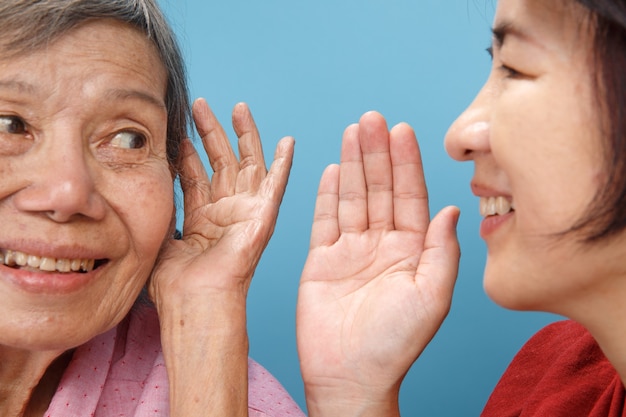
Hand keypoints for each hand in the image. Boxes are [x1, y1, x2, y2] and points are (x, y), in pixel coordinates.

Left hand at [151, 98, 293, 301]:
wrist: (196, 301)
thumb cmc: (176, 283)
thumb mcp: (159, 238)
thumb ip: (160, 212)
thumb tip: (143, 190)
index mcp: (201, 219)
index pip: (196, 176)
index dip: (187, 152)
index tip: (178, 130)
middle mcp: (225, 212)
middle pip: (221, 163)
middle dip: (211, 132)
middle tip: (200, 104)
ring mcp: (245, 213)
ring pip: (246, 165)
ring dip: (244, 136)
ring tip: (237, 107)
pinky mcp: (263, 217)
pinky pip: (276, 186)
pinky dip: (284, 164)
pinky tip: (287, 142)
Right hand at [297, 111, 459, 415]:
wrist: (349, 375)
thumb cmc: (395, 343)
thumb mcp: (431, 296)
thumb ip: (441, 251)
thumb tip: (452, 209)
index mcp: (411, 250)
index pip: (409, 196)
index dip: (406, 163)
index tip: (402, 130)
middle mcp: (382, 245)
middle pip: (379, 189)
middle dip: (376, 153)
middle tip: (372, 119)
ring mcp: (351, 250)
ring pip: (352, 198)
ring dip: (352, 164)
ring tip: (352, 131)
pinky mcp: (321, 260)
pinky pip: (324, 220)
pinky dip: (326, 194)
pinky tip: (332, 169)